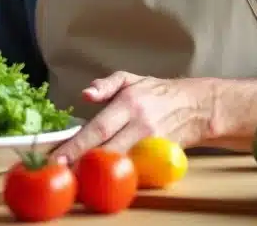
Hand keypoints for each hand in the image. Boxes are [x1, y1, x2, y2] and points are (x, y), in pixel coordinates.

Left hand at [51, 72, 210, 163]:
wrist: (197, 107)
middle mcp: (140, 126)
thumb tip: (85, 94)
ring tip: (77, 174)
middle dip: (83, 163)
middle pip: (107, 150)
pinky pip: (136, 169)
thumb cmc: (157, 93)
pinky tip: (104, 176)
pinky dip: (119, 173)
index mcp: (129, 104)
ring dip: (99, 171)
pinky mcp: (161, 159)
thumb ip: (106, 84)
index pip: (99, 128)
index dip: (78, 145)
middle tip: (61, 171)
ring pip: (121, 163)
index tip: (59, 157)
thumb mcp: (131, 79)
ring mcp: (152, 145)